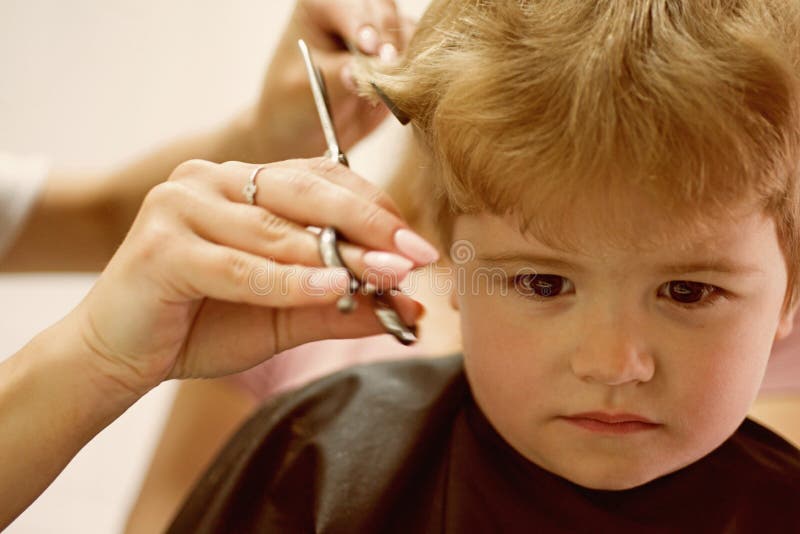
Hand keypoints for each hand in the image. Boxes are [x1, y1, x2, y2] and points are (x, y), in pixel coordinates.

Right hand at [72, 158, 435, 393]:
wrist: (117, 355)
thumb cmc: (201, 325)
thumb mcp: (285, 314)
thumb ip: (342, 306)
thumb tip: (411, 308)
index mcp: (241, 183)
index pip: (322, 179)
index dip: (374, 209)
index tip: (418, 244)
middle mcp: (211, 180)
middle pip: (306, 192)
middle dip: (369, 224)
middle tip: (416, 252)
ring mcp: (182, 205)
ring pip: (275, 229)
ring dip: (337, 254)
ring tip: (387, 274)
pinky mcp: (161, 245)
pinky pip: (240, 264)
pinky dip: (288, 280)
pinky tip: (332, 284)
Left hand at [246, 0, 414, 161]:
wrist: (303, 131)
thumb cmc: (292, 103)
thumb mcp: (305, 88)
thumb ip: (337, 74)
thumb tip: (367, 70)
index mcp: (321, 5)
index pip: (348, 4)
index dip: (362, 23)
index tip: (368, 47)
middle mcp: (354, 11)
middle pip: (383, 8)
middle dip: (387, 36)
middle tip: (387, 65)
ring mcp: (380, 33)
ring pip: (406, 29)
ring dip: (404, 55)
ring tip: (393, 82)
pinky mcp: (398, 57)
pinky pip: (418, 56)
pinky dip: (414, 71)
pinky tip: (402, 90)